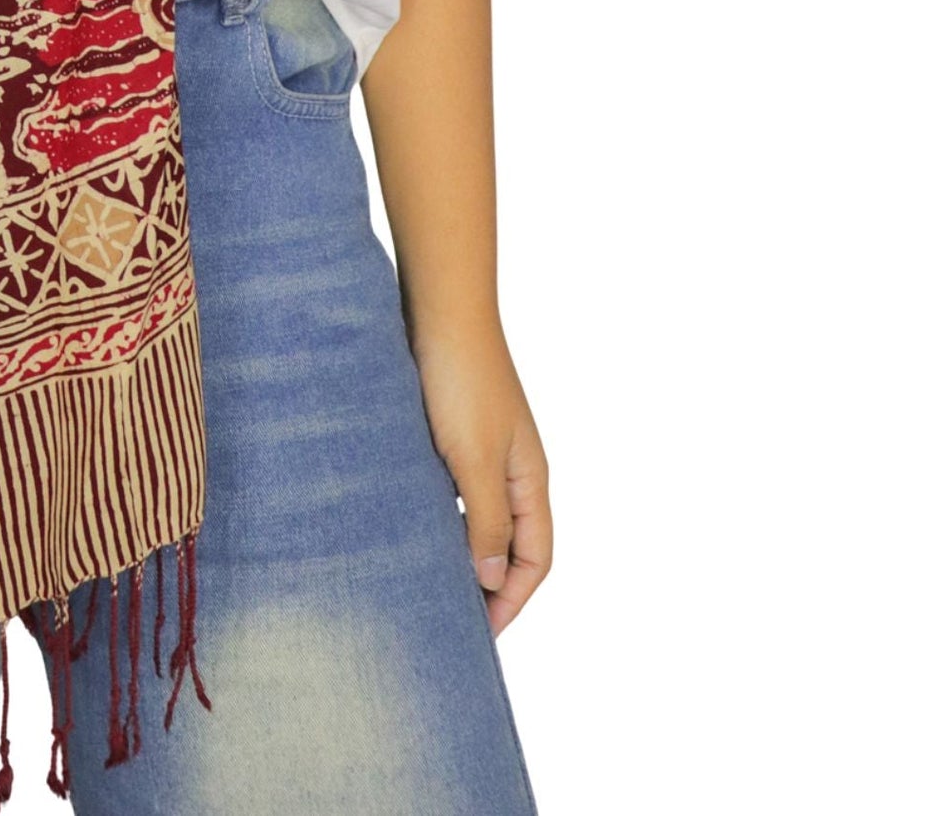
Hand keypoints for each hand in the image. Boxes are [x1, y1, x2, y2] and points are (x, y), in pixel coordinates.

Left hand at [412, 322, 550, 634]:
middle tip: (449, 617)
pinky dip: (437, 511)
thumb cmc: (460, 379)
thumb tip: (495, 580)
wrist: (438, 307)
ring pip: (477, 513)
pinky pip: (451, 485)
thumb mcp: (474, 460)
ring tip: (424, 578)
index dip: (513, 599)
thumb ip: (487, 521)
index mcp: (530, 478)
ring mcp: (482, 445)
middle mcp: (512, 465)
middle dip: (487, 583)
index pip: (536, 558)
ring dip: (459, 547)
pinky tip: (405, 521)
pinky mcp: (449, 426)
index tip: (480, 633)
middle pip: (510, 542)